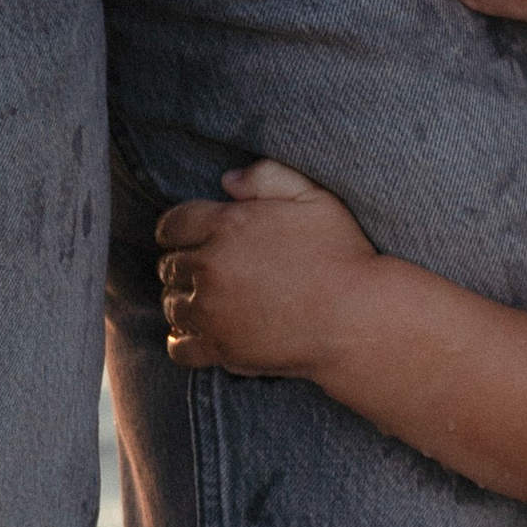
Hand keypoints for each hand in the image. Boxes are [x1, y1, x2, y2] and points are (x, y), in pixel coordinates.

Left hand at [155, 163, 375, 376]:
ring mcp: (212, 311)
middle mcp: (210, 267)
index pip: (172, 225)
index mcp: (227, 224)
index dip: (177, 231)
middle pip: (169, 266)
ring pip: (172, 305)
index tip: (186, 239)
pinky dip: (182, 341)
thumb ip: (268, 177)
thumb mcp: (313, 198)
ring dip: (184, 302)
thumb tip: (227, 180)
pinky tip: (196, 334)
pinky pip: (179, 347)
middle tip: (206, 272)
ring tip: (207, 302)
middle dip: (183, 266)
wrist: (357, 318)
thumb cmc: (343, 255)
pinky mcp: (220, 349)